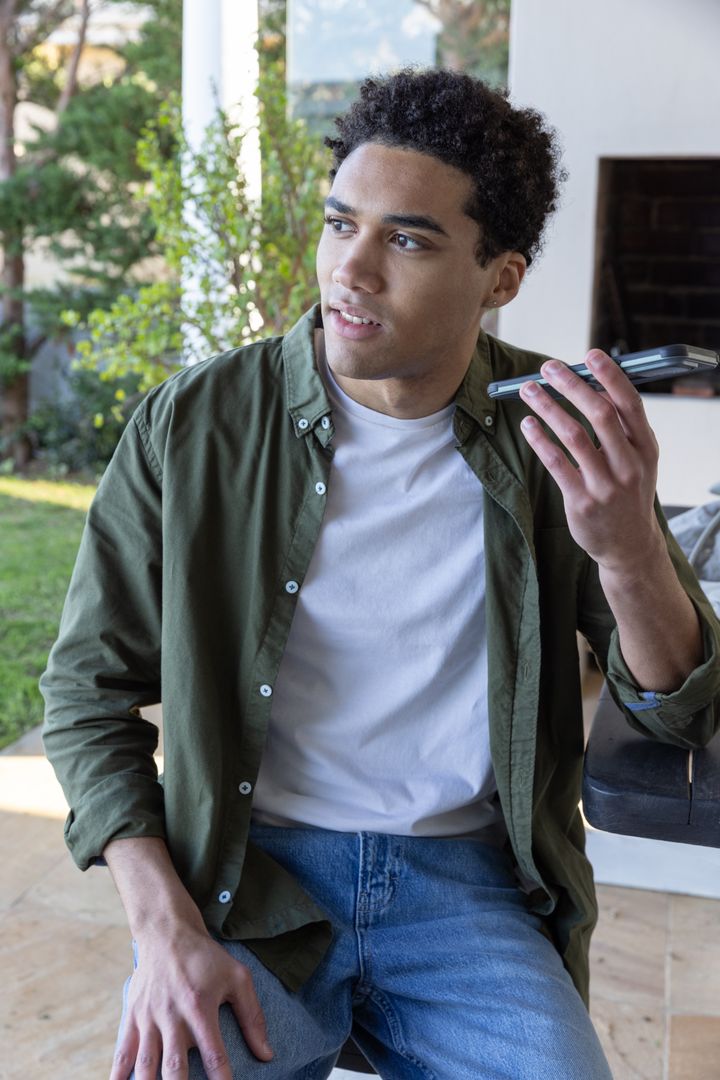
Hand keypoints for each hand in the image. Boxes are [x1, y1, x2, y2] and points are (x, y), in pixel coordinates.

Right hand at [110, 924, 273, 1079]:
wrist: (167, 932)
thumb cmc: (206, 958)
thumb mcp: (238, 978)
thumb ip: (252, 1017)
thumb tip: (267, 1055)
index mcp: (200, 1006)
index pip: (214, 1054)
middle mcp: (172, 1015)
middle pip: (175, 1067)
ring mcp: (148, 1017)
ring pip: (146, 1065)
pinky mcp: (131, 1016)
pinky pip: (122, 1052)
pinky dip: (119, 1075)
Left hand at [518, 349, 662, 572]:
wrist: (629, 544)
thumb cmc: (628, 493)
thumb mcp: (638, 460)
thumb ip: (622, 428)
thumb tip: (593, 387)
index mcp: (645, 448)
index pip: (629, 403)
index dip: (610, 376)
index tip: (590, 355)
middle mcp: (629, 464)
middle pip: (599, 413)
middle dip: (571, 385)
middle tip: (548, 368)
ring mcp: (606, 485)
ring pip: (574, 435)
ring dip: (548, 407)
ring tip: (529, 390)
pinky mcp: (582, 502)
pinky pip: (556, 463)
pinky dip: (540, 440)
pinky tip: (528, 424)